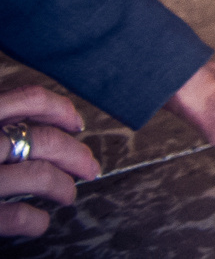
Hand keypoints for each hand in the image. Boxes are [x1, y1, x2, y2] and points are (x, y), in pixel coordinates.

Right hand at [0, 88, 98, 238]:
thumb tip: (22, 121)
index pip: (28, 99)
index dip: (60, 109)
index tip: (78, 123)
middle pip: (45, 140)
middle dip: (76, 155)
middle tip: (92, 168)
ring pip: (39, 176)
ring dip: (63, 186)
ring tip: (68, 195)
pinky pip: (17, 216)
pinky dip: (35, 221)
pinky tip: (39, 222)